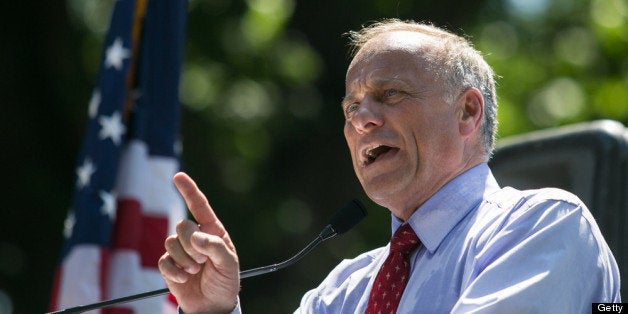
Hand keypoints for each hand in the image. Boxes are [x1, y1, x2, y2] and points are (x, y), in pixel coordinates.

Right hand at [158, 172, 239, 313]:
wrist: (212, 305)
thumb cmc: (225, 282)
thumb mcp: (228, 264)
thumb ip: (215, 247)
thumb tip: (195, 236)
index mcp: (212, 231)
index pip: (199, 206)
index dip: (188, 190)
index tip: (178, 176)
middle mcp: (195, 237)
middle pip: (182, 226)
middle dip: (191, 244)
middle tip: (202, 261)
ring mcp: (181, 250)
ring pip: (170, 242)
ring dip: (183, 259)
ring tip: (195, 271)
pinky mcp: (170, 265)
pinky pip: (163, 260)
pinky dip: (173, 271)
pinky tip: (183, 278)